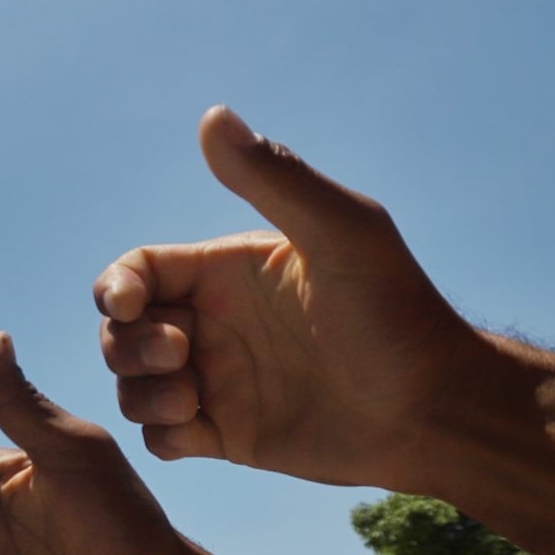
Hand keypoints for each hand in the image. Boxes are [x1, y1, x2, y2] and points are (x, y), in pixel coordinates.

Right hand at [94, 107, 480, 490]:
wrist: (437, 408)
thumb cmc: (398, 311)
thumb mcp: (341, 232)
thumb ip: (275, 179)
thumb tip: (212, 116)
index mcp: (227, 273)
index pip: (138, 270)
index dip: (116, 286)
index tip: (127, 305)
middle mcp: (214, 324)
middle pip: (121, 331)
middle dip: (127, 345)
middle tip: (180, 355)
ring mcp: (219, 381)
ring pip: (131, 386)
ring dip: (140, 393)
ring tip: (189, 402)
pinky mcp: (228, 435)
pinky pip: (160, 438)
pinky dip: (162, 434)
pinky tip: (201, 429)